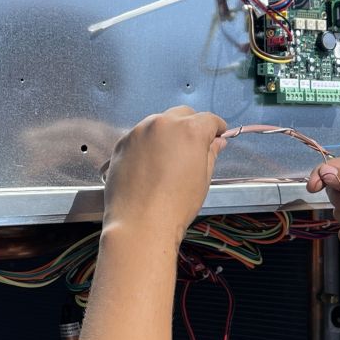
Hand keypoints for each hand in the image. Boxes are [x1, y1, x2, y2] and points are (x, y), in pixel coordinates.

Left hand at [102, 107, 227, 240]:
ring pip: (159, 123)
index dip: (217, 128)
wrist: (139, 224)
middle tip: (194, 147)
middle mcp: (163, 123)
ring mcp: (139, 131)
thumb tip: (216, 143)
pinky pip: (140, 136)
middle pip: (183, 115)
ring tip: (169, 158)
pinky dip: (148, 144)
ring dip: (168, 133)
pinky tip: (149, 165)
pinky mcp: (122, 143)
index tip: (218, 135)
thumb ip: (210, 154)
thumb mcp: (203, 179)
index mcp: (190, 130)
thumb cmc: (176, 205)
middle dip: (191, 126)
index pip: (209, 119)